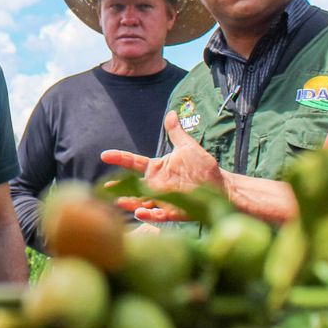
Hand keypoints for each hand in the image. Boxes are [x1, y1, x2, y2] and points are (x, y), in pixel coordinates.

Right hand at [101, 111, 226, 221]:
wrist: (222, 185)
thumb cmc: (204, 167)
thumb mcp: (188, 147)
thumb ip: (176, 132)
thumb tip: (171, 113)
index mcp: (157, 169)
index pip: (134, 163)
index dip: (120, 158)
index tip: (105, 155)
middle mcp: (157, 185)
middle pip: (133, 186)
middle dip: (118, 187)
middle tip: (105, 187)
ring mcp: (164, 199)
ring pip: (142, 202)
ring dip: (131, 203)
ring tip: (119, 202)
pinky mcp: (174, 211)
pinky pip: (159, 215)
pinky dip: (149, 215)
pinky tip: (140, 213)